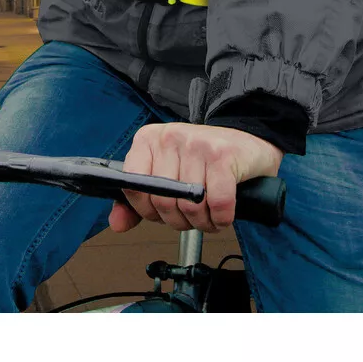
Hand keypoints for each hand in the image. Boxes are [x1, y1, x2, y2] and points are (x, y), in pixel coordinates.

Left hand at [108, 123, 282, 233]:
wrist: (246, 144)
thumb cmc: (203, 162)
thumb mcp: (166, 174)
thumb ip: (139, 199)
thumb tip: (116, 224)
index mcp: (148, 139)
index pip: (133, 185)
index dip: (148, 210)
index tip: (163, 214)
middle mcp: (169, 137)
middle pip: (163, 200)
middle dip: (179, 222)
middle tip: (192, 219)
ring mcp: (196, 144)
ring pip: (190, 205)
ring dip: (203, 223)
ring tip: (209, 218)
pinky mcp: (223, 155)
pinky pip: (217, 203)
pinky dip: (221, 218)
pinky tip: (223, 215)